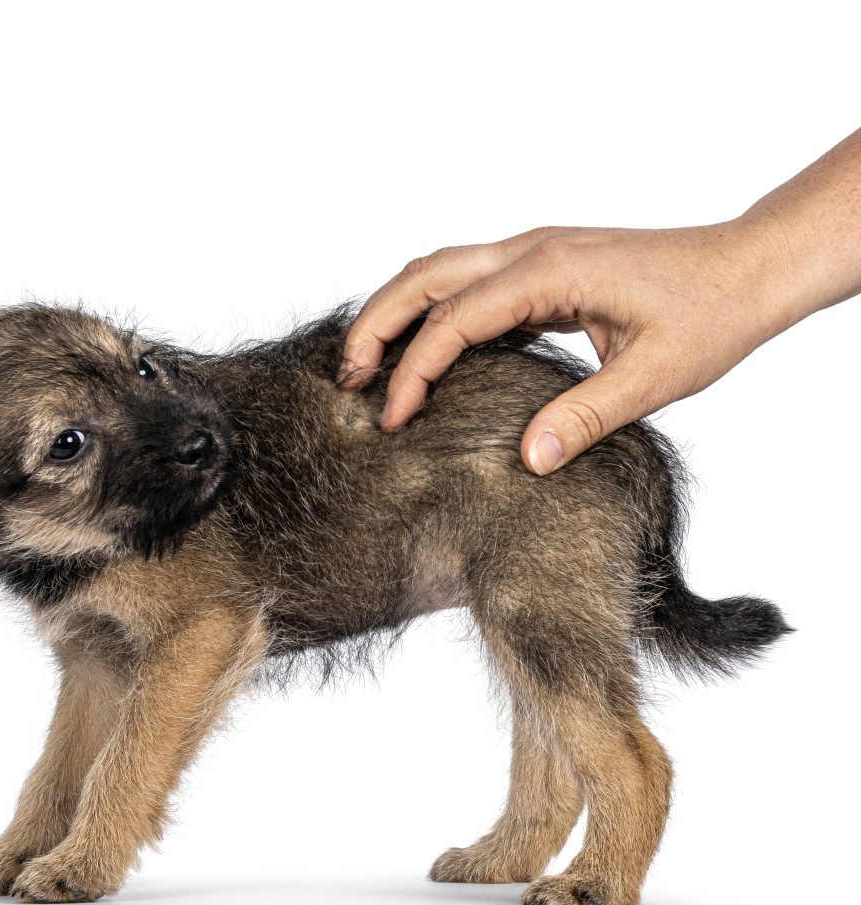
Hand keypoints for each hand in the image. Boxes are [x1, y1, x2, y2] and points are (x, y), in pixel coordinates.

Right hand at [340, 221, 794, 473]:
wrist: (748, 268)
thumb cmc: (710, 314)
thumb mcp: (655, 377)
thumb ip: (586, 416)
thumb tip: (527, 460)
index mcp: (551, 272)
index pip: (456, 320)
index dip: (416, 370)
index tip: (395, 418)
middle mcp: (532, 251)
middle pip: (425, 274)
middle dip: (377, 323)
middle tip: (348, 378)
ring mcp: (535, 254)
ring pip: (439, 269)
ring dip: (397, 310)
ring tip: (369, 363)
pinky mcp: (542, 268)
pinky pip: (469, 282)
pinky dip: (433, 311)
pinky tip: (427, 351)